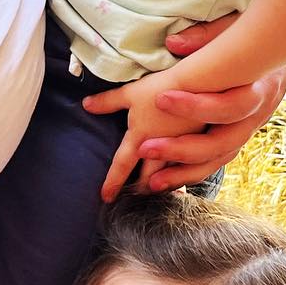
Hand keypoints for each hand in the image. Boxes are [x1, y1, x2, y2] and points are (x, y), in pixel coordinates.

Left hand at [83, 15, 285, 192]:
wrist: (284, 44)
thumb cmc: (255, 33)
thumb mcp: (236, 27)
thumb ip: (206, 37)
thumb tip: (172, 43)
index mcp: (260, 86)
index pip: (230, 104)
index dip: (196, 104)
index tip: (161, 97)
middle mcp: (257, 113)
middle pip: (221, 141)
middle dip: (181, 148)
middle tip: (145, 148)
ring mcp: (250, 128)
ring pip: (219, 158)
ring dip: (184, 171)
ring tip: (151, 183)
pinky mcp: (241, 135)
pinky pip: (218, 161)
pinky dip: (193, 172)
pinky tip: (168, 180)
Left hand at [90, 69, 204, 201]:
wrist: (200, 86)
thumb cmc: (161, 89)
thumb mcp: (130, 93)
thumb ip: (107, 102)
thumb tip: (85, 105)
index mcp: (138, 139)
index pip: (121, 166)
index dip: (112, 182)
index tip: (105, 197)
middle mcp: (158, 150)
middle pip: (148, 179)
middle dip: (141, 189)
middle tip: (135, 197)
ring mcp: (180, 151)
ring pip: (169, 177)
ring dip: (162, 184)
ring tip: (156, 189)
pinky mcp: (198, 147)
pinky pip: (188, 169)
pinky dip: (181, 175)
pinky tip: (181, 176)